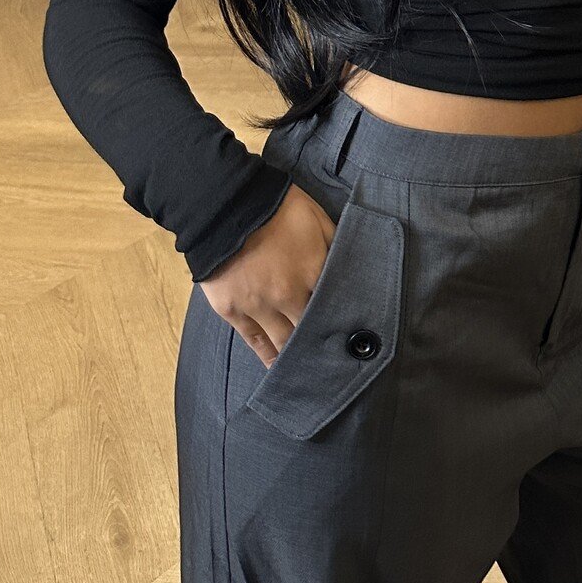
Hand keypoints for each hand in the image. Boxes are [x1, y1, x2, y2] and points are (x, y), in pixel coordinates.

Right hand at [199, 182, 336, 369]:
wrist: (226, 204)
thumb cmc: (278, 207)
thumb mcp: (318, 219)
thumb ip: (335, 248)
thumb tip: (351, 268)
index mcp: (313, 272)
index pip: (334, 309)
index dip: (344, 325)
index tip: (355, 342)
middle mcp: (288, 296)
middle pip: (309, 331)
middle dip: (322, 348)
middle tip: (337, 369)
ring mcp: (257, 305)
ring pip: (281, 343)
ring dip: (295, 360)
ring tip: (309, 378)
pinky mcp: (232, 310)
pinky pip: (253, 341)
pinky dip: (266, 356)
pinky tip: (277, 370)